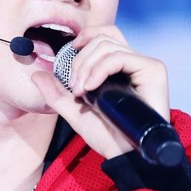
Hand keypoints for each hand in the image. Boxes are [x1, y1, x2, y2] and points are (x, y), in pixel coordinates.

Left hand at [31, 25, 169, 158]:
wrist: (125, 154)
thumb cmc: (107, 135)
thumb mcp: (74, 111)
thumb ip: (56, 93)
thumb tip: (37, 75)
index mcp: (118, 69)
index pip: (105, 35)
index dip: (86, 36)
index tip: (70, 51)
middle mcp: (133, 64)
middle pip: (103, 38)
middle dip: (80, 60)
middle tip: (74, 86)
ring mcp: (144, 66)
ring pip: (108, 45)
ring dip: (87, 66)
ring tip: (82, 91)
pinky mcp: (153, 70)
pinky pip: (120, 57)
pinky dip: (100, 69)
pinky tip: (91, 87)